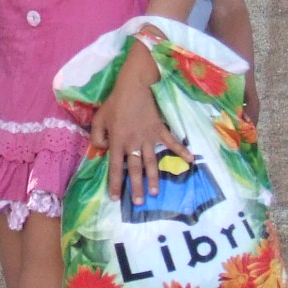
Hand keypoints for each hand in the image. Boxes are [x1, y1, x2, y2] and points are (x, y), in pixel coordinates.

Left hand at [88, 42, 191, 203]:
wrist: (134, 86)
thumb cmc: (115, 102)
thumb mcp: (99, 119)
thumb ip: (98, 137)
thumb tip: (104, 151)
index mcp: (117, 142)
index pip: (115, 167)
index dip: (114, 183)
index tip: (115, 198)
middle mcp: (133, 143)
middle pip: (135, 170)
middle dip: (136, 187)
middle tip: (138, 202)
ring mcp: (148, 138)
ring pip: (151, 162)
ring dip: (153, 178)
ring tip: (154, 193)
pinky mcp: (159, 130)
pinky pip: (171, 143)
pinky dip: (181, 151)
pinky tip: (190, 161)